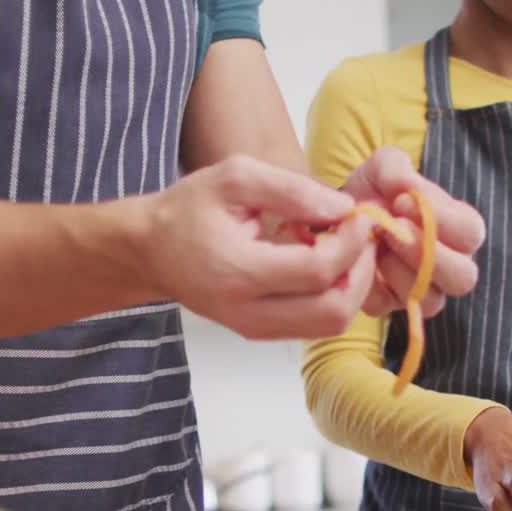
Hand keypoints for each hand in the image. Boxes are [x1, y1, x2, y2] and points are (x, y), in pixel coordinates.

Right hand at [146, 155, 377, 339]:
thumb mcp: (234, 178)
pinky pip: (313, 326)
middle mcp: (246, 311)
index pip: (317, 271)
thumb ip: (290, 189)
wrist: (150, 250)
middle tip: (362, 238)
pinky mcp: (259, 332)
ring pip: (329, 326)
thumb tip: (342, 209)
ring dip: (351, 288)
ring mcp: (253, 328)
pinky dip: (333, 297)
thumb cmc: (188, 210)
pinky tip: (326, 266)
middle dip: (360, 272)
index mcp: (237, 270)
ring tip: (345, 250)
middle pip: (332, 312)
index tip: (358, 216)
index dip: (351, 244)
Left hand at [340, 147, 485, 317]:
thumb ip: (394, 167)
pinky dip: (374, 285)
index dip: (441, 220)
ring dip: (401, 271)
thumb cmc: (373, 191)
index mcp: (458, 229)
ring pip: (432, 300)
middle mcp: (450, 265)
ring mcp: (422, 289)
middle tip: (391, 230)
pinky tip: (362, 261)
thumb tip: (405, 185)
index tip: (401, 203)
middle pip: (464, 277)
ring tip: (377, 244)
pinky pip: (391, 307)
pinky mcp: (391, 304)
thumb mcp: (381, 168)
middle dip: (425, 252)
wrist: (338, 216)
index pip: (471, 233)